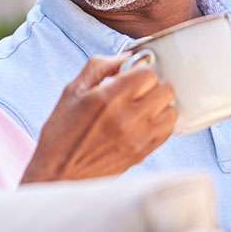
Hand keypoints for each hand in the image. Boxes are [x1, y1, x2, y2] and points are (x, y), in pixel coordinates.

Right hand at [21, 54, 175, 183]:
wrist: (59, 174)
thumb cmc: (61, 132)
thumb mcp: (72, 91)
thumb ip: (99, 67)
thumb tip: (126, 57)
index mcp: (107, 98)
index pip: (148, 74)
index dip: (141, 70)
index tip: (131, 76)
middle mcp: (126, 118)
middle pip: (165, 90)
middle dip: (153, 85)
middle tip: (140, 90)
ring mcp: (138, 138)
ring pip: (171, 111)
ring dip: (161, 105)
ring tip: (145, 107)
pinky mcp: (143, 154)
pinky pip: (167, 131)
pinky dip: (161, 123)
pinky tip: (146, 122)